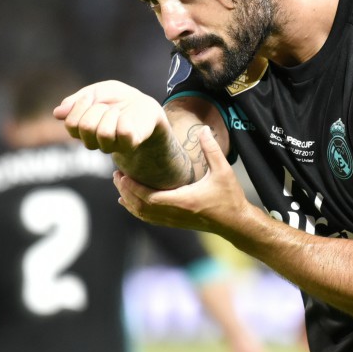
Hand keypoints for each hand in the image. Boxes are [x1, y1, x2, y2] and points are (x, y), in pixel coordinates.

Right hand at [53, 80, 164, 153]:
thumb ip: (76, 101)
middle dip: (97, 109)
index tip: (90, 97)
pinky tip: (127, 119)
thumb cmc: (116, 99)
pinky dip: (125, 120)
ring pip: (103, 133)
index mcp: (81, 130)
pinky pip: (123, 133)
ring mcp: (112, 146)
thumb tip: (57, 113)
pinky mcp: (130, 144)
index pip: (71, 124)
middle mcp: (94, 142)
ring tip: (118, 112)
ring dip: (111, 114)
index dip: (80, 106)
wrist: (142, 103)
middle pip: (85, 128)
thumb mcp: (95, 92)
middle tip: (107, 106)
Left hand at [113, 126, 255, 235]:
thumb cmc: (230, 197)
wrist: (235, 222)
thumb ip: (211, 149)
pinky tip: (130, 204)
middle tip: (117, 175)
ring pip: (143, 215)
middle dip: (125, 191)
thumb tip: (203, 129)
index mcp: (183, 201)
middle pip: (141, 206)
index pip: (149, 197)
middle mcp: (175, 213)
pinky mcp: (176, 223)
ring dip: (129, 201)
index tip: (122, 175)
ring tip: (120, 186)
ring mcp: (174, 220)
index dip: (133, 188)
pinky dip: (137, 211)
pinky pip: (150, 219)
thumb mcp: (223, 170)